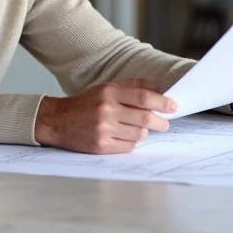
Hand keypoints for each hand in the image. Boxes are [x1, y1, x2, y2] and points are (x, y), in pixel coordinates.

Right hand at [34, 78, 175, 153]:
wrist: (58, 122)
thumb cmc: (85, 104)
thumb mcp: (105, 88)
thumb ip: (131, 86)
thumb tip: (158, 88)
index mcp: (109, 92)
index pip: (144, 97)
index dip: (162, 102)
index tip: (173, 106)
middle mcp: (106, 110)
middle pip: (145, 118)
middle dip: (160, 122)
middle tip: (164, 124)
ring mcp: (103, 129)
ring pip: (139, 134)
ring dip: (144, 133)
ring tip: (138, 129)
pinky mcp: (101, 146)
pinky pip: (128, 147)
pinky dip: (132, 142)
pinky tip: (125, 137)